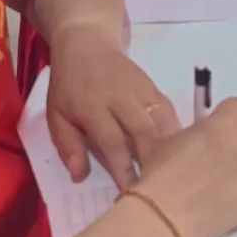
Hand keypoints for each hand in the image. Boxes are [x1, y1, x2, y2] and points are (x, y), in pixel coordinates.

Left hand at [46, 28, 178, 191]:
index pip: (112, 141)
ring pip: (162, 122)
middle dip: (152, 162)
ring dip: (170, 150)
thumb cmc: (69, 86)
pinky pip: (170, 112)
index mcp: (92, 106)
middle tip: (158, 189)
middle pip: (143, 132)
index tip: (131, 192)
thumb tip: (79, 176)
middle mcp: (120, 97)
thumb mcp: (56, 114)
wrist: (87, 44)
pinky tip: (181, 152)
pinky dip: (177, 133)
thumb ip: (67, 145)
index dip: (123, 168)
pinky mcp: (154, 87)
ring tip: (173, 174)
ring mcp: (141, 90)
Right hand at [140, 101, 236, 236]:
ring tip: (210, 199)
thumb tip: (199, 142)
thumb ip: (192, 135)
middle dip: (228, 156)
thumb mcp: (168, 143)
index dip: (226, 119)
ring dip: (235, 180)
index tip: (214, 134)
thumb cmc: (159, 176)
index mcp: (223, 126)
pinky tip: (218, 213)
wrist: (164, 215)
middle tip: (204, 175)